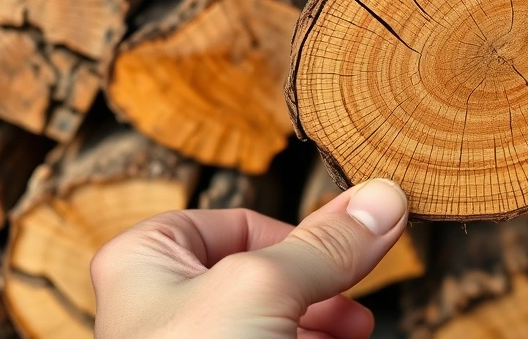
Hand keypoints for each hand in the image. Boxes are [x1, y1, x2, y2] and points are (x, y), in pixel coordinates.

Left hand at [90, 178, 407, 338]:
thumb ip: (324, 246)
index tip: (344, 248)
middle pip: (265, 274)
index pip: (235, 222)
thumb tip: (381, 201)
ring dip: (324, 325)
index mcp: (146, 260)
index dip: (294, 236)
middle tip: (356, 303)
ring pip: (277, 319)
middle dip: (320, 288)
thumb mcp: (262, 288)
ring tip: (356, 333)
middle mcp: (166, 305)